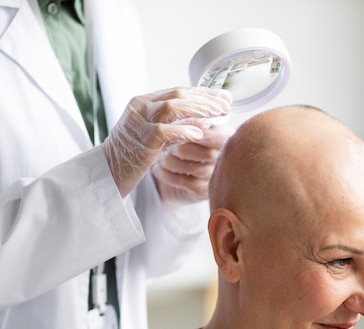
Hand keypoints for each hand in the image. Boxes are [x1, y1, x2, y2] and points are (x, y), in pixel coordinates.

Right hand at [102, 87, 231, 197]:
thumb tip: (206, 119)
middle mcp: (140, 107)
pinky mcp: (140, 139)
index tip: (224, 97)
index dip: (203, 93)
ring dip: (200, 109)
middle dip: (206, 99)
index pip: (178, 91)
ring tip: (219, 116)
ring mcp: (139, 122)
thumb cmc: (133, 156)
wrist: (107, 173)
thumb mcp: (157, 136)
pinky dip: (184, 130)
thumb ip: (177, 124)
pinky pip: (165, 131)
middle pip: (179, 94)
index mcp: (143, 102)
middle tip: (227, 106)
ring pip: (174, 106)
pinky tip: (200, 134)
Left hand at [150, 121, 232, 203]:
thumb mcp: (187, 126)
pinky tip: (158, 168)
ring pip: (192, 168)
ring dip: (169, 161)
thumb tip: (207, 100)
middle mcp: (225, 159)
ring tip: (161, 156)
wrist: (170, 173)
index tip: (174, 127)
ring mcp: (214, 177)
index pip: (214, 135)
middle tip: (165, 145)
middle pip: (205, 152)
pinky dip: (166, 174)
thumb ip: (194, 116)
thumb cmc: (180, 143)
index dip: (192, 130)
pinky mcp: (202, 191)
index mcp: (226, 138)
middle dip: (179, 147)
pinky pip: (183, 182)